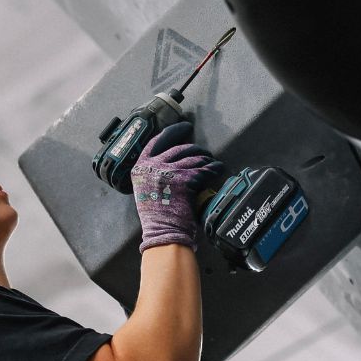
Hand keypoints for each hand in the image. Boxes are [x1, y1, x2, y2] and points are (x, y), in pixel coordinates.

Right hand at [131, 120, 224, 251]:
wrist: (164, 233)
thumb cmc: (157, 217)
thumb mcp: (146, 189)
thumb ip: (154, 173)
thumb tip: (173, 160)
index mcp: (141, 167)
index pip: (156, 141)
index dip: (173, 132)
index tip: (184, 127)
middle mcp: (153, 166)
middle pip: (179, 148)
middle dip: (195, 148)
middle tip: (203, 152)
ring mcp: (169, 172)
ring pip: (194, 158)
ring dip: (206, 159)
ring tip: (211, 162)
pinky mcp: (185, 180)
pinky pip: (205, 169)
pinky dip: (215, 169)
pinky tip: (219, 168)